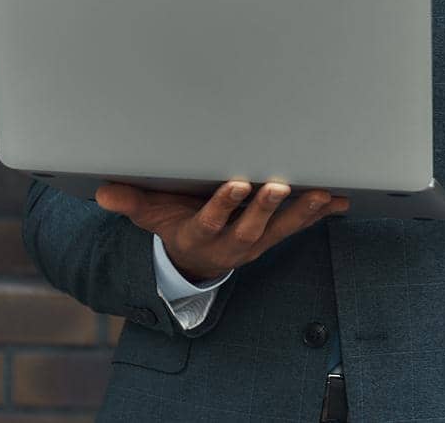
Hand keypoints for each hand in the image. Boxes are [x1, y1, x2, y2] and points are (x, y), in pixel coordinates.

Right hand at [94, 179, 348, 283]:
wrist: (197, 260)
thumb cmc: (175, 225)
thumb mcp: (150, 217)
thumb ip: (131, 203)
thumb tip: (102, 192)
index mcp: (199, 235)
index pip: (211, 221)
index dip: (224, 205)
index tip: (236, 184)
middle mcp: (231, 243)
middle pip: (252, 227)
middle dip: (267, 207)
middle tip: (280, 185)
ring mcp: (256, 242)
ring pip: (282, 229)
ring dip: (303, 212)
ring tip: (322, 194)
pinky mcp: (274, 236)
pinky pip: (300, 226)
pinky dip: (320, 214)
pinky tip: (341, 200)